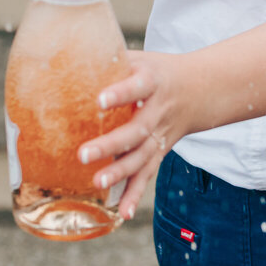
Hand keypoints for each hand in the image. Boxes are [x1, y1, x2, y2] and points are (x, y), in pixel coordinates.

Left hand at [80, 49, 203, 218]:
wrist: (200, 89)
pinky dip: (135, 195)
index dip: (120, 94)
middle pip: (136, 131)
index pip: (137, 87)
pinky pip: (147, 175)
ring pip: (141, 157)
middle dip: (111, 145)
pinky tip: (123, 213)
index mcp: (153, 82)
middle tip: (83, 154)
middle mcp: (158, 111)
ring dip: (120, 172)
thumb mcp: (140, 58)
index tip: (99, 100)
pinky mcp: (159, 152)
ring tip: (97, 183)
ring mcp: (160, 135)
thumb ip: (109, 60)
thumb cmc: (158, 71)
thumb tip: (65, 52)